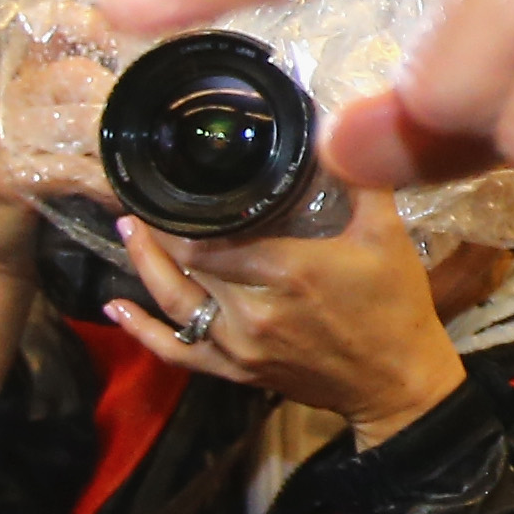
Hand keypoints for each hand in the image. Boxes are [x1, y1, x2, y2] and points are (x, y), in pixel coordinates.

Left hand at [105, 187, 464, 446]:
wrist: (396, 380)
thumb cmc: (394, 304)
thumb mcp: (388, 235)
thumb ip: (361, 182)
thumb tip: (341, 133)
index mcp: (287, 271)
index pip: (210, 239)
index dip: (180, 215)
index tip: (166, 186)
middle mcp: (252, 309)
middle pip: (184, 266)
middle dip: (158, 233)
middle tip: (140, 200)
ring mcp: (239, 345)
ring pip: (172, 304)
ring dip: (143, 267)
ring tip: (127, 232)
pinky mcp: (236, 371)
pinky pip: (175, 351)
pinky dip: (141, 330)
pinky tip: (116, 308)